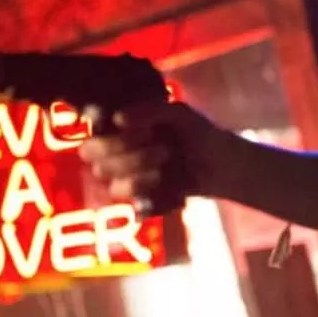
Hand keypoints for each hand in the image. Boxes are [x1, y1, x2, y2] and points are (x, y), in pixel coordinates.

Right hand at [78, 102, 224, 204]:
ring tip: (165, 170)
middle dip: (124, 152)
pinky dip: (151, 201)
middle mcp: (117, 152)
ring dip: (138, 178)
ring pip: (113, 185)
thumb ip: (151, 111)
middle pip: (93, 156)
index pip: (94, 125)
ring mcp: (126, 178)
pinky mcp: (142, 201)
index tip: (119, 123)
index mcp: (122, 126)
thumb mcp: (180, 114)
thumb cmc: (199, 133)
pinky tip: (171, 193)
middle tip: (162, 149)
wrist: (223, 166)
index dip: (97, 124)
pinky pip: (134, 205)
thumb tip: (118, 119)